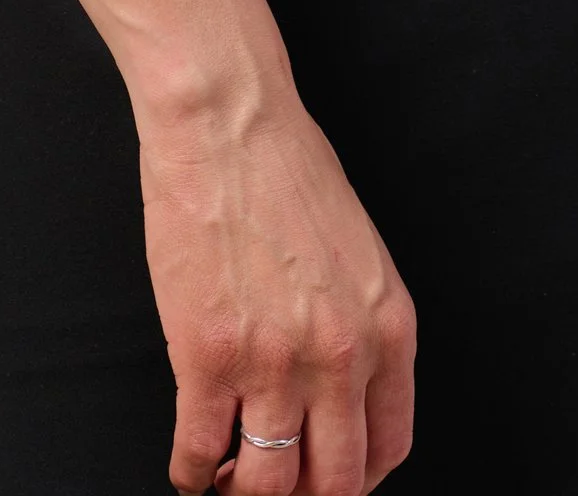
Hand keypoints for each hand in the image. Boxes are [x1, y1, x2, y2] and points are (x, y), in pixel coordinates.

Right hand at [143, 78, 416, 495]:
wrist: (227, 119)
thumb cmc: (285, 167)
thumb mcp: (358, 254)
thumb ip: (359, 326)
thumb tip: (341, 394)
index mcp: (386, 327)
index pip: (388, 447)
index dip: (353, 481)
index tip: (326, 481)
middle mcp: (339, 355)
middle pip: (333, 483)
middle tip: (275, 488)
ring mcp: (272, 362)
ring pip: (267, 484)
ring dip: (244, 494)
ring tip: (228, 480)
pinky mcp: (206, 357)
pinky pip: (199, 451)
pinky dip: (191, 473)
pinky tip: (189, 464)